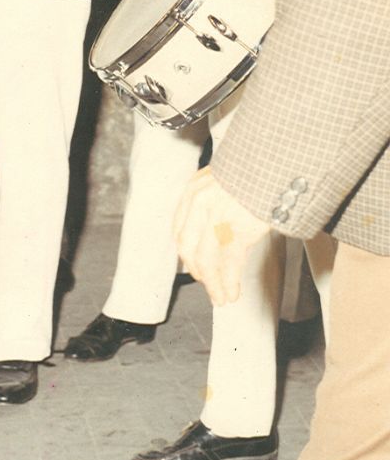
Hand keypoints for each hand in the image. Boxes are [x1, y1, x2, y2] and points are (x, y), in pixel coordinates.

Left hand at [175, 167, 270, 305]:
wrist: (279, 162)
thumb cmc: (258, 172)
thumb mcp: (226, 179)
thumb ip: (214, 198)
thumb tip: (213, 226)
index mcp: (195, 188)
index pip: (180, 228)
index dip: (187, 252)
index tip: (194, 264)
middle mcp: (200, 201)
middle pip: (187, 246)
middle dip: (197, 270)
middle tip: (207, 283)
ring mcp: (217, 215)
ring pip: (206, 260)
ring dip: (213, 284)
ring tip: (221, 297)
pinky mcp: (238, 228)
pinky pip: (228, 264)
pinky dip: (229, 283)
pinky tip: (232, 293)